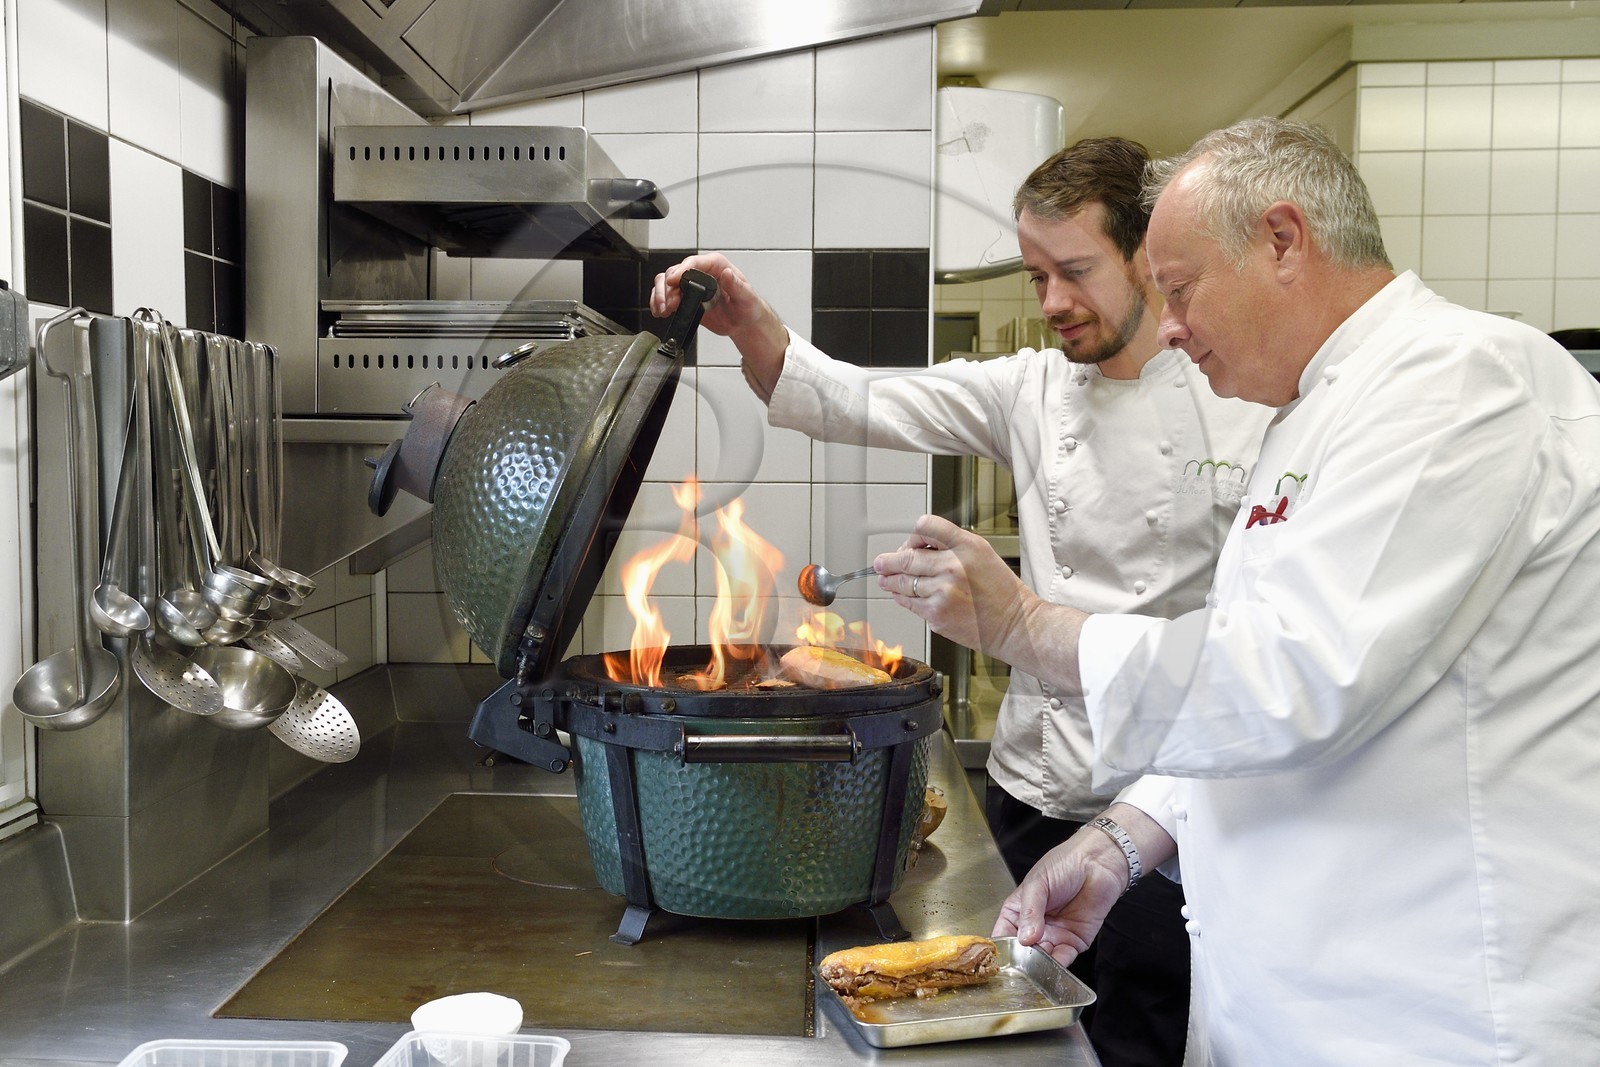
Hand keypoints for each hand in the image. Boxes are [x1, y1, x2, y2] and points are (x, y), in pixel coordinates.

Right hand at [650, 254, 788, 399]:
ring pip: (666, 283)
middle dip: (667, 288)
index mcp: (716, 265)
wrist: (743, 322)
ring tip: (663, 311)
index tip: (673, 282)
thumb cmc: (747, 306)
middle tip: (670, 305)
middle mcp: (700, 272)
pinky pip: (666, 296)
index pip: (693, 262)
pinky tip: (659, 312)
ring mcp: (691, 286)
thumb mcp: (746, 296)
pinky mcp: (685, 299)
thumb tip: (727, 273)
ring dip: (660, 296)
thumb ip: (736, 285)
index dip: (680, 271)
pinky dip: (659, 303)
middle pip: (674, 272)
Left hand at [874, 514, 1033, 659]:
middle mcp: (953, 566)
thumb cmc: (1000, 591)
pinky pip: (908, 602)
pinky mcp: (936, 614)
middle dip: (888, 561)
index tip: (908, 542)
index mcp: (967, 545)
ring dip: (889, 580)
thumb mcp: (982, 553)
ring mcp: (943, 591)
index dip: (913, 535)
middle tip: (880, 563)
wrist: (1014, 625)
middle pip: (906, 556)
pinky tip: (900, 595)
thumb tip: (917, 547)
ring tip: (885, 579)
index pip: (926, 526)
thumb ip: (951, 545)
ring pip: (903, 581)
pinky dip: (901, 597)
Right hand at [992, 833, 1125, 966]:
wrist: (1099, 863)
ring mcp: (1054, 935)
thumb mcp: (1038, 882)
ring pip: (1041, 959)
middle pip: (1021, 951)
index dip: (1000, 947)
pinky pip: (1063, 959)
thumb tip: (1025, 937)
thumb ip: (1030, 910)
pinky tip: (1054, 963)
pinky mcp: (1074, 942)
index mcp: (1019, 909)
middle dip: (1021, 959)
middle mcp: (1035, 926)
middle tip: (1021, 963)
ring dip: (1039, 964)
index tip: (999, 957)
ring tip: (1038, 963)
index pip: (1004, 933)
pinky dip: (1058, 966)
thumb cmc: (1065, 864)